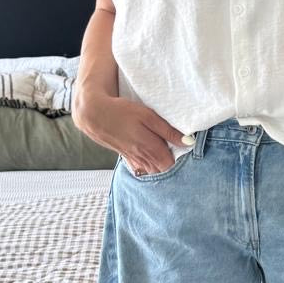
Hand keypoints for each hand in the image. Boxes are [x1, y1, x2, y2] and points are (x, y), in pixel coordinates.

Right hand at [72, 88, 192, 175]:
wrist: (95, 115)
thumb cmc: (122, 112)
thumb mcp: (148, 116)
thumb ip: (168, 131)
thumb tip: (188, 142)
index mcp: (150, 149)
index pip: (173, 165)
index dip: (181, 158)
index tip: (183, 147)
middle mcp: (143, 159)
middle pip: (164, 170)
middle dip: (173, 163)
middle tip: (176, 149)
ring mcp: (135, 161)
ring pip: (154, 170)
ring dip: (162, 164)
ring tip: (165, 149)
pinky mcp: (128, 159)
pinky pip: (144, 168)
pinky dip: (151, 164)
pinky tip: (152, 153)